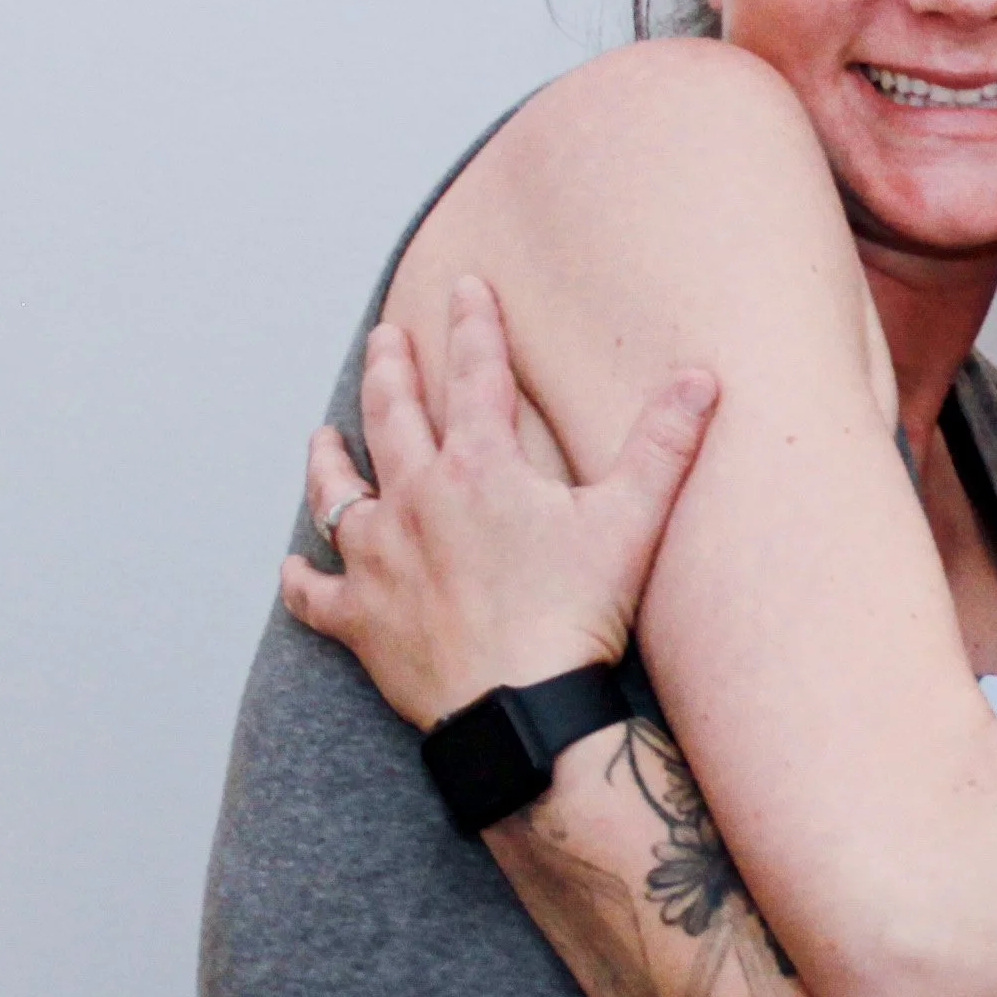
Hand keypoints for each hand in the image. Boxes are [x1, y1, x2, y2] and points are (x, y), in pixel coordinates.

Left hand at [281, 275, 716, 729]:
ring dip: (329, 461)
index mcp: (480, 468)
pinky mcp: (361, 621)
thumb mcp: (632, 523)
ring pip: (338, 495)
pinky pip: (316, 596)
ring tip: (323, 435)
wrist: (522, 709)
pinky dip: (304, 580)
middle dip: (391, 369)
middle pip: (392, 417)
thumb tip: (701, 379)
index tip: (465, 287)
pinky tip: (295, 568)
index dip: (474, 325)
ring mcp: (379, 560)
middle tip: (385, 338)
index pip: (477, 376)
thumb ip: (663, 446)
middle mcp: (416, 500)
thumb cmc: (575, 617)